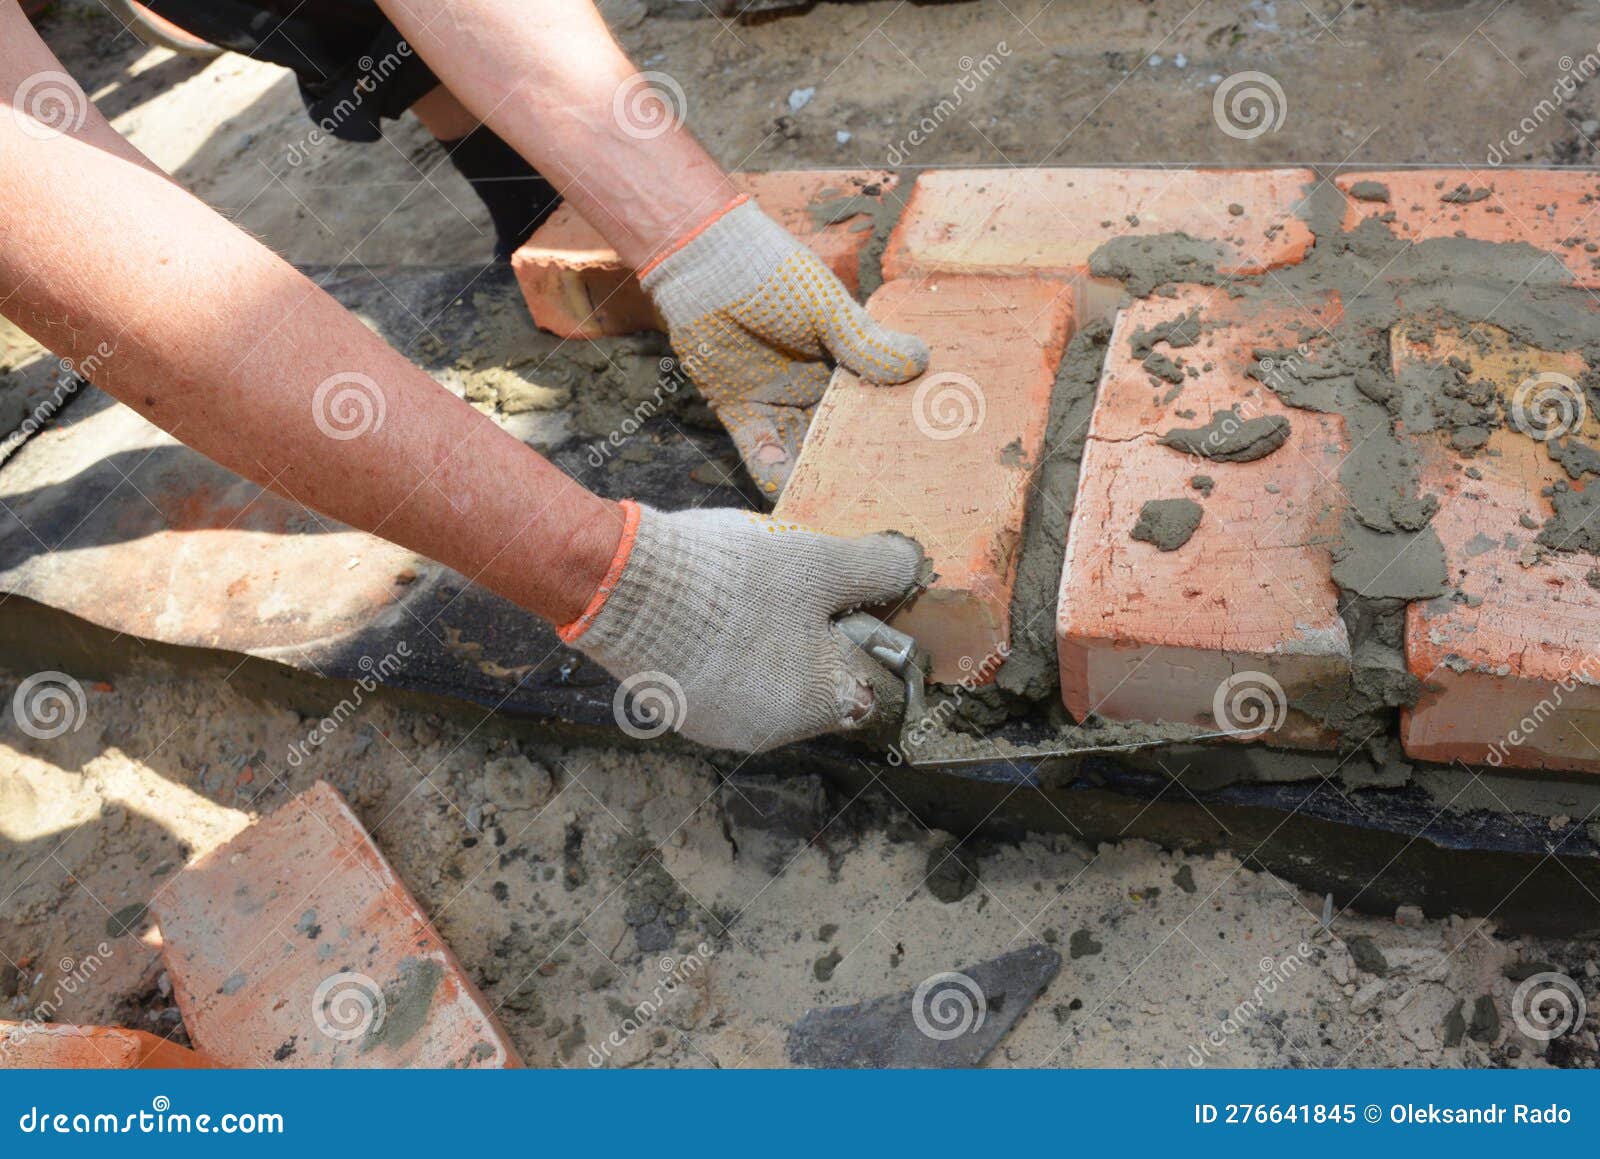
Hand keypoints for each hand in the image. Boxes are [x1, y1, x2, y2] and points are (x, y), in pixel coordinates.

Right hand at [560, 501, 924, 752]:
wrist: (623, 583)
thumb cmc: (734, 578)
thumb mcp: (819, 560)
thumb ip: (876, 567)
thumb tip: (911, 566)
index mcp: (814, 705)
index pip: (867, 681)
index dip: (864, 634)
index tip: (847, 598)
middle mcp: (769, 731)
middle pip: (816, 681)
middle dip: (815, 637)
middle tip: (798, 586)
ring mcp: (718, 725)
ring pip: (768, 680)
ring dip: (771, 642)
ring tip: (752, 592)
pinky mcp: (678, 709)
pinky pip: (723, 680)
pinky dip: (728, 650)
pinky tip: (714, 609)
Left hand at [641, 196, 929, 497]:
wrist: (705, 263)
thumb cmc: (774, 274)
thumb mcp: (829, 308)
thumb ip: (867, 342)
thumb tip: (922, 362)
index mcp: (844, 361)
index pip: (873, 405)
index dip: (890, 432)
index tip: (913, 463)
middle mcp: (814, 389)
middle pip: (839, 436)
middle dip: (854, 466)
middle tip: (875, 501)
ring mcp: (777, 403)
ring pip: (801, 450)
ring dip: (812, 477)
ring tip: (831, 508)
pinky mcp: (739, 412)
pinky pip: (759, 450)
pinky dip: (771, 469)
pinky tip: (786, 485)